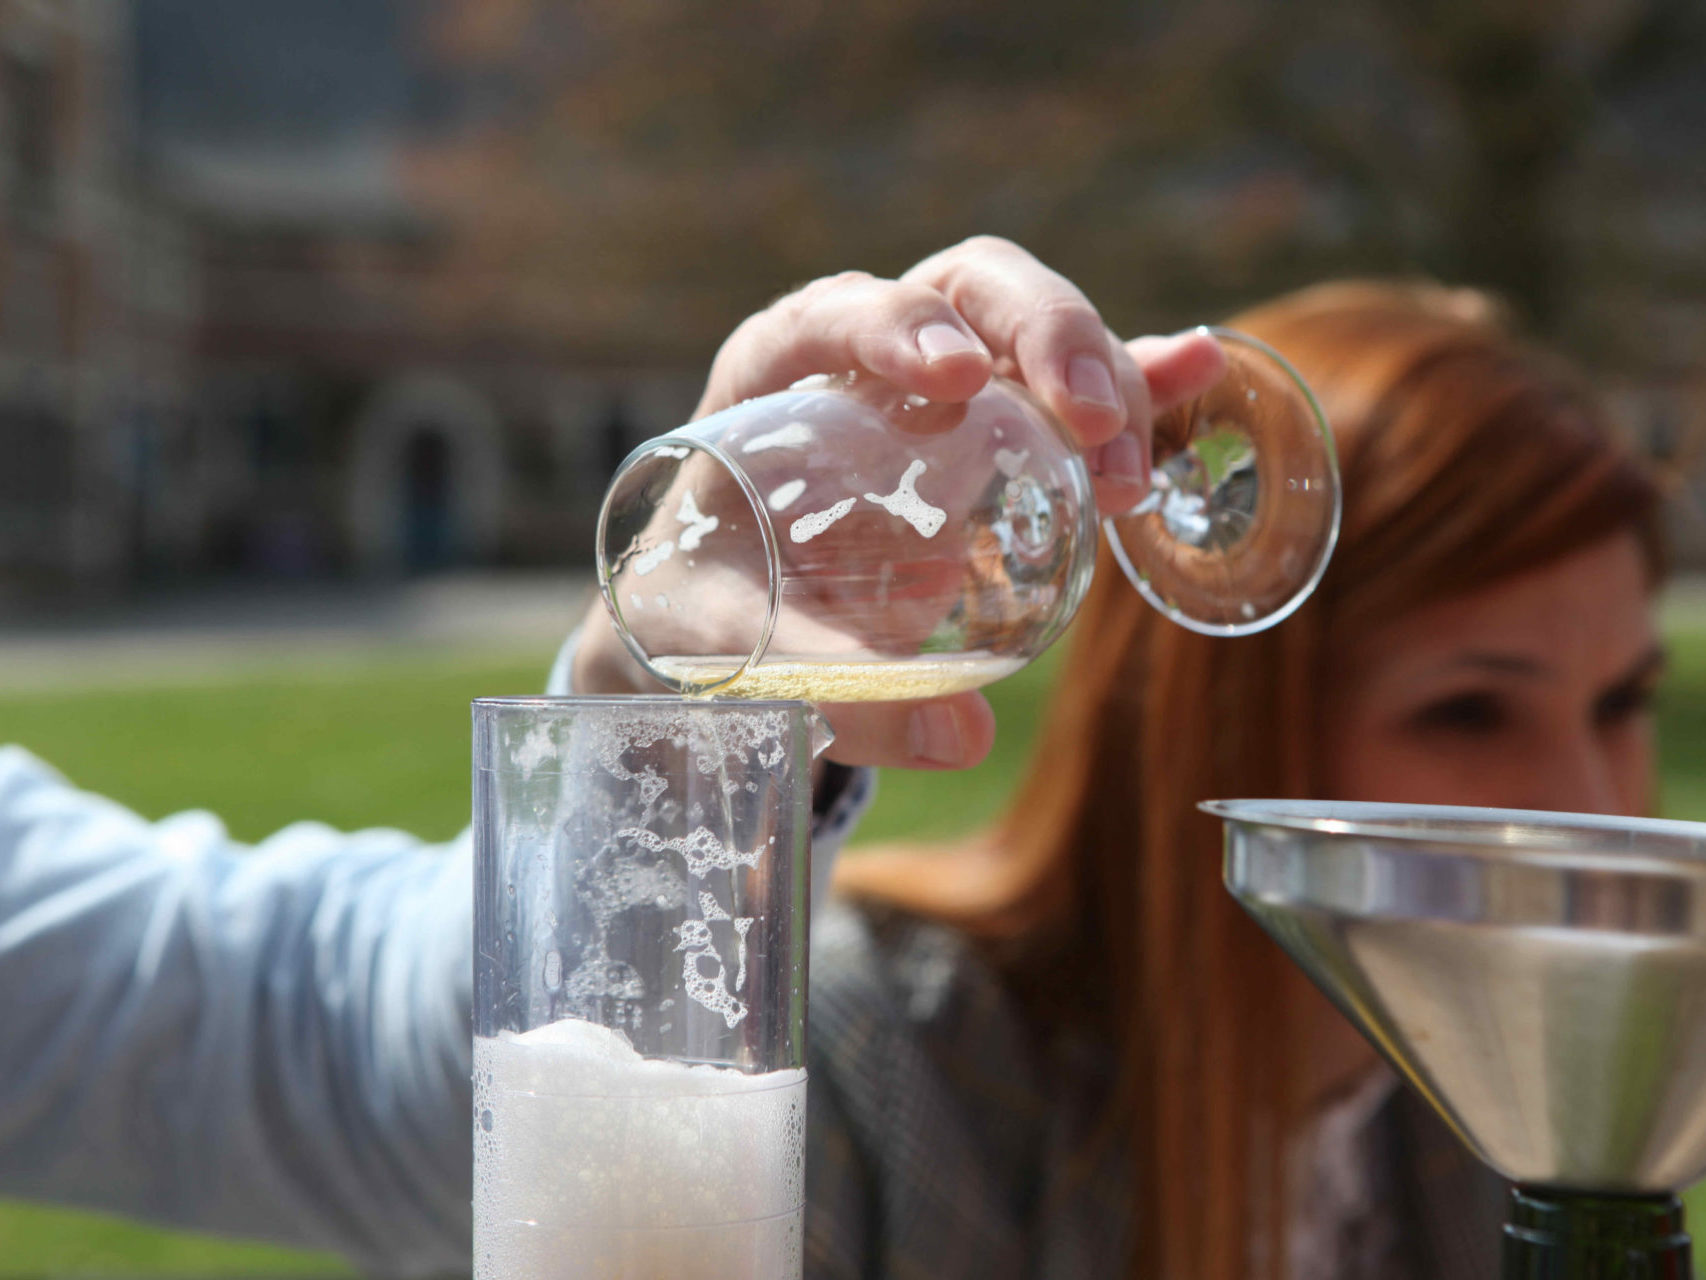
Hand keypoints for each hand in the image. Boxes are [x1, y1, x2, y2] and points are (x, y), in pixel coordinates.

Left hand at [577, 236, 1226, 771]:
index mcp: (772, 375)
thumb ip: (834, 686)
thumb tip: (961, 732)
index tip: (952, 378)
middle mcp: (863, 352)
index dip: (894, 326)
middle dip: (1038, 334)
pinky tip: (1198, 360)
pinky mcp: (995, 421)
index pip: (833, 312)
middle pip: (963, 289)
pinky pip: (1072, 383)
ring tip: (1124, 473)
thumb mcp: (740, 648)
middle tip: (1088, 418)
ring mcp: (942, 379)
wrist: (728, 609)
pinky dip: (1136, 373)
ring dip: (1097, 377)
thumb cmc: (713, 608)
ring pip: (1030, 324)